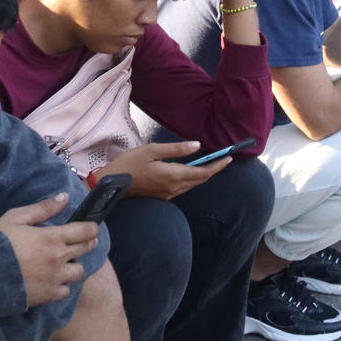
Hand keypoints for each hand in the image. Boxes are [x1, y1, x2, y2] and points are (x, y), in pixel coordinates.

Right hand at [0, 193, 97, 306]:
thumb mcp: (16, 218)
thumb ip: (43, 208)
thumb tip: (64, 197)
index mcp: (53, 237)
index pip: (85, 230)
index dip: (92, 228)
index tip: (92, 227)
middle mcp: (59, 258)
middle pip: (85, 249)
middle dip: (88, 242)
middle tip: (83, 241)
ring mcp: (55, 278)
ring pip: (78, 271)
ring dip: (74, 265)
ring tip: (66, 262)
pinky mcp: (48, 295)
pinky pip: (66, 291)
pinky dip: (63, 285)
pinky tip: (54, 280)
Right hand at [105, 141, 225, 199]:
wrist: (111, 184)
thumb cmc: (130, 163)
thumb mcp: (153, 150)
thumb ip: (176, 149)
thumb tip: (197, 145)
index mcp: (173, 176)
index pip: (203, 172)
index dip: (217, 166)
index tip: (229, 158)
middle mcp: (173, 188)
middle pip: (200, 180)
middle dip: (214, 170)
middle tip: (224, 159)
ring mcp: (168, 194)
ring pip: (192, 184)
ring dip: (203, 175)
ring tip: (212, 163)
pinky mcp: (162, 195)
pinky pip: (183, 187)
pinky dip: (192, 178)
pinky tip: (192, 170)